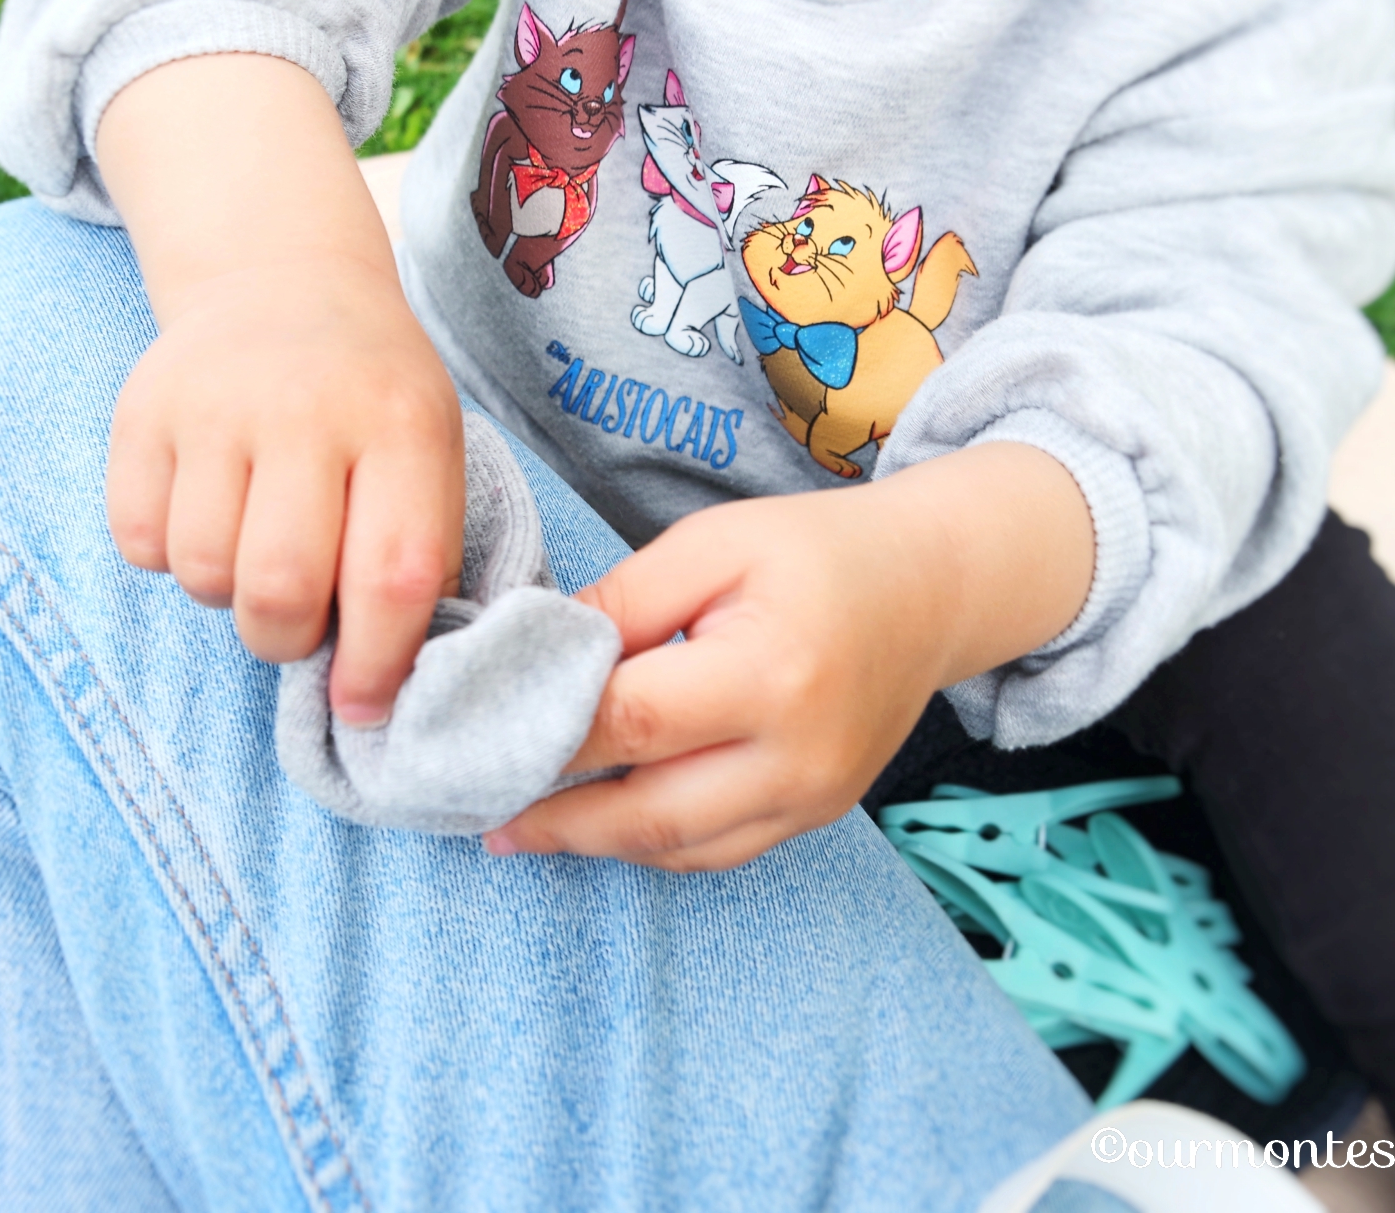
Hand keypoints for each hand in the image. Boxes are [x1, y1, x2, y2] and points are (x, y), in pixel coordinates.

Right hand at [99, 54, 462, 721]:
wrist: (280, 281)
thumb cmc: (371, 398)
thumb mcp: (430, 452)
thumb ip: (419, 556)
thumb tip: (386, 688)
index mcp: (401, 424)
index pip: (394, 576)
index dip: (379, 663)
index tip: (364, 702)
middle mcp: (307, 408)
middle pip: (281, 588)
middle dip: (290, 640)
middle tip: (302, 624)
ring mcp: (215, 404)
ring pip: (204, 574)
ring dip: (230, 597)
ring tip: (258, 550)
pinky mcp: (140, 411)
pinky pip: (140, 542)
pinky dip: (171, 556)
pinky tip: (208, 512)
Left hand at [486, 442, 1094, 871]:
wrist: (932, 588)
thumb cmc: (816, 549)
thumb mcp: (713, 544)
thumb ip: (620, 602)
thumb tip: (527, 654)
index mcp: (769, 673)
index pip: (626, 722)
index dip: (538, 733)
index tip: (461, 731)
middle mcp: (796, 756)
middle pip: (644, 810)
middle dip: (548, 811)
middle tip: (465, 802)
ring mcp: (811, 799)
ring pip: (675, 847)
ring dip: (588, 840)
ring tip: (510, 823)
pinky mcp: (814, 816)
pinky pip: (713, 851)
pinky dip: (646, 842)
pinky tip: (590, 822)